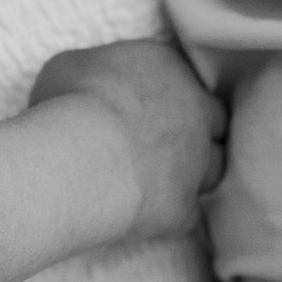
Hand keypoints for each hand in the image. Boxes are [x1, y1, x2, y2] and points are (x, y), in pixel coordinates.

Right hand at [30, 39, 225, 240]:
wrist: (83, 159)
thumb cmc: (70, 103)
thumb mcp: (68, 67)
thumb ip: (92, 73)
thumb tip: (87, 86)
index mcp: (167, 68)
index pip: (186, 79)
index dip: (169, 96)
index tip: (145, 109)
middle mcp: (196, 111)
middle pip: (214, 122)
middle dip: (195, 133)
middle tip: (160, 145)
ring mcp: (197, 161)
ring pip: (213, 169)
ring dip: (191, 174)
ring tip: (154, 181)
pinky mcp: (186, 207)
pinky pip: (187, 213)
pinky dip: (169, 214)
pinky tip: (140, 214)